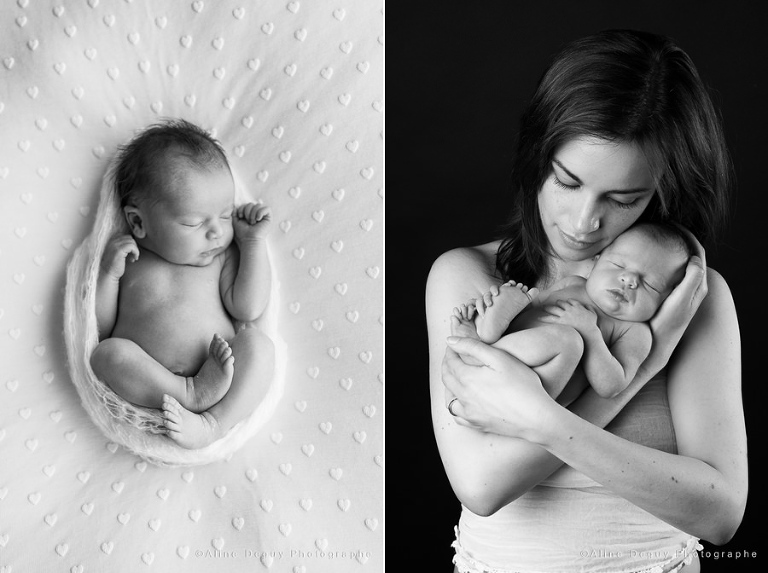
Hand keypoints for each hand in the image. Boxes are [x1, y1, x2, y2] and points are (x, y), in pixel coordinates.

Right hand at [101, 234, 138, 279]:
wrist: (107, 274)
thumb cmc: (114, 266)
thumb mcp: (118, 254)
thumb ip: (123, 247)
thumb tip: (134, 244)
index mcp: (111, 241)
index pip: (125, 236)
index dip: (130, 244)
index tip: (130, 253)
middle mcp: (112, 241)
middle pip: (129, 238)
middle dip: (133, 247)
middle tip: (132, 256)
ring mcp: (115, 245)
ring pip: (132, 242)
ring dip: (135, 250)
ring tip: (133, 258)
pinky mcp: (119, 250)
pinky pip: (132, 247)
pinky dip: (136, 252)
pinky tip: (133, 259)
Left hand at [233, 203, 271, 242]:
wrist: (249, 240)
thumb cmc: (243, 234)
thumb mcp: (235, 222)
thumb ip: (235, 214)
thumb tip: (235, 207)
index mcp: (249, 215)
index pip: (246, 204)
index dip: (242, 208)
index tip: (240, 216)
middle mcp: (256, 215)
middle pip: (251, 203)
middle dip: (247, 211)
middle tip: (248, 221)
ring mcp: (263, 216)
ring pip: (258, 205)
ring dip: (253, 214)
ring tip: (253, 222)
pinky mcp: (269, 218)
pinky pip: (267, 208)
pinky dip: (261, 213)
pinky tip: (258, 220)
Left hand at [441, 335, 554, 438]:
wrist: (536, 418)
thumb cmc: (522, 385)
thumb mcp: (499, 358)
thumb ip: (472, 346)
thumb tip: (450, 341)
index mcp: (467, 378)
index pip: (450, 361)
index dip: (451, 350)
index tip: (454, 345)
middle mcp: (463, 397)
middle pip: (446, 377)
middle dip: (447, 364)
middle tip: (453, 356)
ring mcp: (469, 413)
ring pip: (448, 396)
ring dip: (449, 384)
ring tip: (456, 375)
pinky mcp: (476, 424)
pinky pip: (456, 415)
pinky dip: (454, 405)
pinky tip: (461, 400)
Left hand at [540, 299, 597, 333]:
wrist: (588, 332)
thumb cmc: (591, 325)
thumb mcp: (593, 314)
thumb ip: (590, 308)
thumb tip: (586, 305)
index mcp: (578, 306)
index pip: (571, 301)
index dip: (568, 301)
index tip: (565, 302)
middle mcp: (570, 309)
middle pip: (561, 303)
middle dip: (557, 303)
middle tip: (554, 304)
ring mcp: (565, 314)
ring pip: (554, 308)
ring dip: (549, 307)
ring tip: (544, 307)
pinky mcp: (561, 321)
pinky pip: (551, 318)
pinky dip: (544, 318)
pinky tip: (539, 318)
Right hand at [643, 226, 707, 375]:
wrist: (655, 349)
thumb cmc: (665, 328)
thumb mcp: (679, 305)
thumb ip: (690, 283)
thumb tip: (696, 259)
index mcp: (696, 286)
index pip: (697, 253)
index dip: (687, 236)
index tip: (671, 224)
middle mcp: (690, 288)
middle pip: (689, 255)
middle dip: (677, 239)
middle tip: (660, 227)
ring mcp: (679, 292)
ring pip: (677, 264)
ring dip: (669, 249)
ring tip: (652, 239)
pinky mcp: (668, 297)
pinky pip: (668, 273)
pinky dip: (660, 262)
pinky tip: (644, 260)